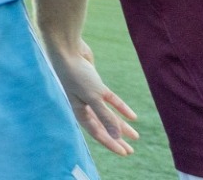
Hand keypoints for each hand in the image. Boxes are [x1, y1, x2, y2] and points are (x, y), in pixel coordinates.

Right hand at [45, 39, 138, 155]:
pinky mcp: (96, 84)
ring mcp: (90, 95)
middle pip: (103, 126)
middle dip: (116, 138)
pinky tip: (133, 117)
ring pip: (108, 115)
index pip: (97, 132)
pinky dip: (121, 108)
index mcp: (79, 111)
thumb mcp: (93, 97)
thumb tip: (117, 137)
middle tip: (130, 150)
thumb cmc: (76, 75)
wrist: (68, 50)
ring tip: (135, 136)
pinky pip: (111, 100)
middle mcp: (84, 106)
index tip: (124, 152)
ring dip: (121, 125)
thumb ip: (105, 116)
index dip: (111, 143)